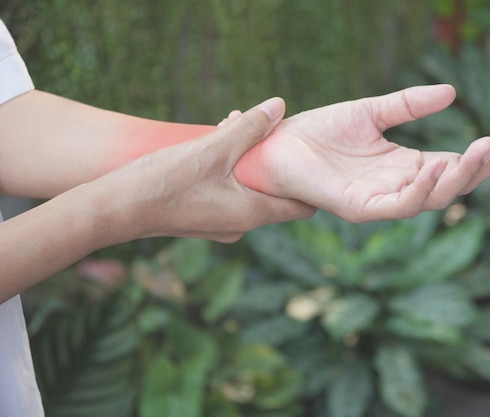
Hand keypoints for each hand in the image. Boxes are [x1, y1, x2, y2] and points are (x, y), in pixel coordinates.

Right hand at [97, 97, 314, 243]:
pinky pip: (230, 194)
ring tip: (226, 127)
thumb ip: (249, 127)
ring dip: (245, 159)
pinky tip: (211, 146)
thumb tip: (280, 105)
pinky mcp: (204, 220)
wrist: (115, 209)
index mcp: (253, 214)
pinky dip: (229, 172)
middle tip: (252, 126)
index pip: (303, 205)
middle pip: (274, 192)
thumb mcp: (213, 148)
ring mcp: (222, 225)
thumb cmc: (164, 181)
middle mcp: (242, 226)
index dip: (308, 177)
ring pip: (249, 189)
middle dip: (269, 157)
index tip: (301, 150)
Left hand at [233, 85, 489, 222]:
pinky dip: (421, 188)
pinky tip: (437, 165)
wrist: (278, 144)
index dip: (486, 155)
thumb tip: (452, 93)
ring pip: (432, 199)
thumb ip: (408, 105)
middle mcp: (398, 187)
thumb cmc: (320, 131)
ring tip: (483, 148)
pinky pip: (399, 206)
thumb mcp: (371, 112)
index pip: (455, 165)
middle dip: (485, 167)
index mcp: (404, 167)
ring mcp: (381, 201)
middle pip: (453, 185)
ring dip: (460, 176)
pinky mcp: (360, 209)